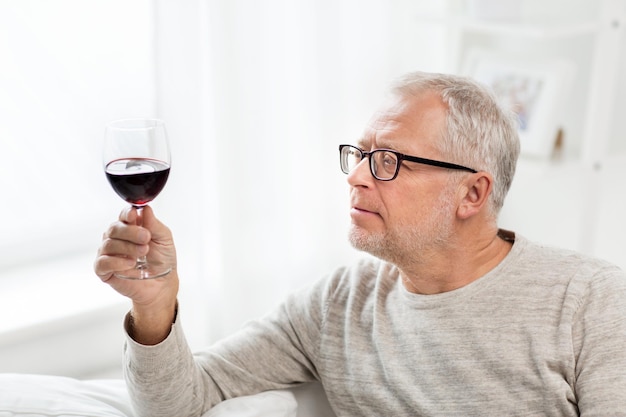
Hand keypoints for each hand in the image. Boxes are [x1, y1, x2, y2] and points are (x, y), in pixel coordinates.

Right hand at [94, 206, 178, 343]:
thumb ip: (154, 225)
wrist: (162, 284)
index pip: (124, 216)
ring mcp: (109, 253)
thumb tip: (145, 208)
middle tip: (145, 238)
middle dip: (130, 232)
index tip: (134, 215)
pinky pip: (102, 262)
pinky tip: (130, 263)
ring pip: (109, 244)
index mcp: (131, 227)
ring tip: (143, 252)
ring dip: (127, 247)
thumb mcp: (164, 239)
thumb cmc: (162, 260)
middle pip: (115, 228)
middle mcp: (118, 238)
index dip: (127, 214)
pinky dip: (116, 261)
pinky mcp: (104, 270)